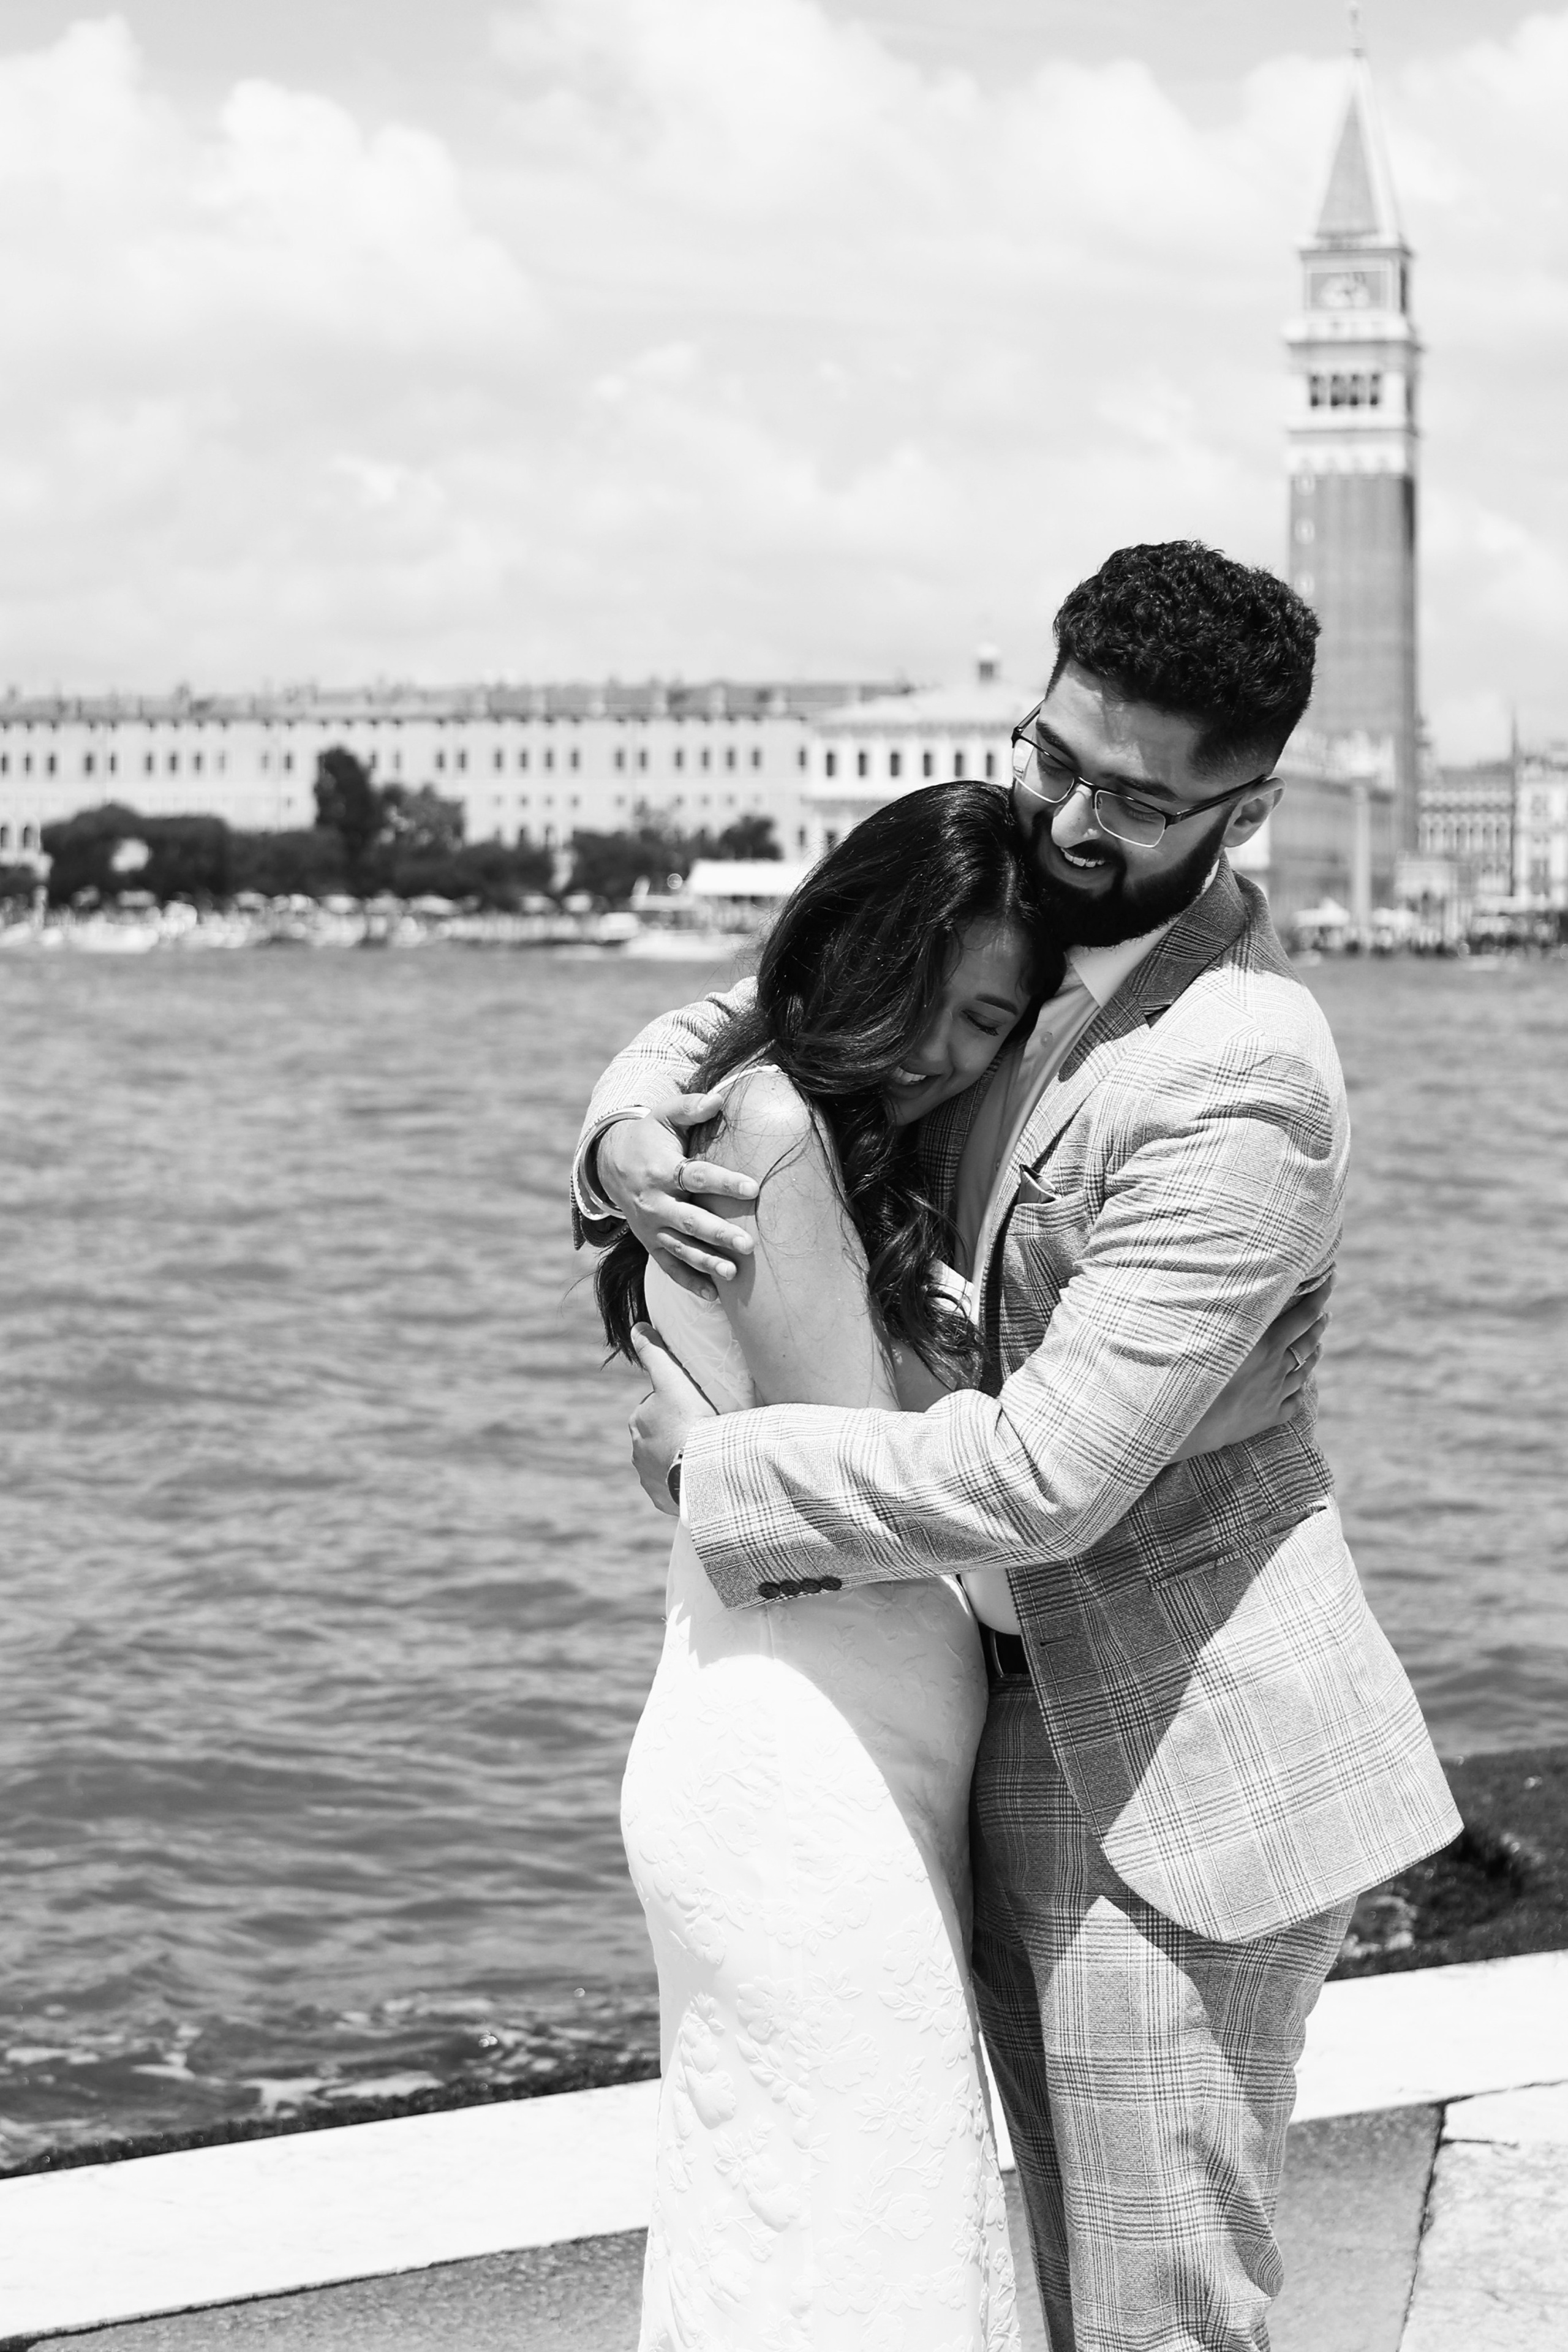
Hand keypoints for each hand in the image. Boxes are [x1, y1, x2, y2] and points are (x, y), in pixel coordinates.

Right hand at [596, 1097, 758, 1298]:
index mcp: (661, 1170)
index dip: (724, 1182)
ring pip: (679, 1248)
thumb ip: (690, 1107)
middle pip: (689, 1220)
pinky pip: (668, 1266)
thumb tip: (719, 1099)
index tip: (754, 1188)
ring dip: (706, 1262)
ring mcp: (650, 1227)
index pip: (696, 1177)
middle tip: (749, 1244)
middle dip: (718, 1233)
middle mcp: (654, 1202)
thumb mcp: (663, 1116)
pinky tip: (713, 1295)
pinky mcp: (650, 1243)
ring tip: (734, 1274)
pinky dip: (688, 1281)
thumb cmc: (649, 1136)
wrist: (610, 1163)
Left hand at [629, 1323, 716, 1513]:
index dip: (675, 1406)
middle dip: (675, 1434)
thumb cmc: (689, 1420)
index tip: (696, 1410)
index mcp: (638, 1422)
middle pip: (659, 1437)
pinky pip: (672, 1488)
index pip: (655, 1409)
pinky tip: (699, 1477)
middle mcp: (637, 1452)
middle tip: (703, 1431)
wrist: (701, 1467)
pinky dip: (682, 1482)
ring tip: (704, 1456)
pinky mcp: (662, 1499)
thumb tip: (637, 1326)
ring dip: (679, 1458)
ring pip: (664, 1463)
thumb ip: (654, 1351)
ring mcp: (649, 1478)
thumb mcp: (671, 1378)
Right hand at [1175, 1274, 1332, 1461]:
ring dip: (1313, 1355)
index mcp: (1266, 1344)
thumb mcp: (1211, 1332)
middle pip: (1308, 1342)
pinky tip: (1299, 1387)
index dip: (1320, 1295)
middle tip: (1325, 1313)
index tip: (1332, 1278)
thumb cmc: (1194, 1371)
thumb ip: (1226, 1310)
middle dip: (1319, 1324)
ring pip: (1304, 1372)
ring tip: (1319, 1346)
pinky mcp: (1268, 1417)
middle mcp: (1277, 1367)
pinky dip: (1298, 1392)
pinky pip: (1292, 1403)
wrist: (1192, 1421)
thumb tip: (1229, 1285)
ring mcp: (1276, 1393)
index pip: (1303, 1314)